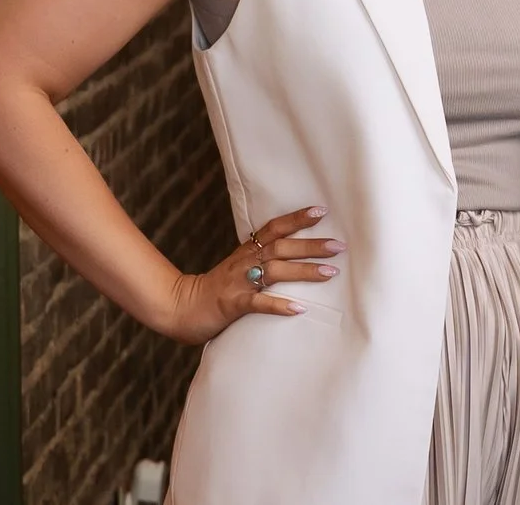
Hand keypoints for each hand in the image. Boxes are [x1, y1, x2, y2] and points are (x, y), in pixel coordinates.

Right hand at [146, 204, 341, 345]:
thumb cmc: (215, 290)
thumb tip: (292, 254)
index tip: (321, 210)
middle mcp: (244, 262)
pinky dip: (279, 304)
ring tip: (330, 273)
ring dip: (304, 271)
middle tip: (339, 246)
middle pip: (281, 247)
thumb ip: (260, 259)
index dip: (296, 219)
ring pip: (275, 271)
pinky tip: (299, 308)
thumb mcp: (238, 268)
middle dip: (311, 245)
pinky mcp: (233, 304)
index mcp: (246, 252)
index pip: (274, 228)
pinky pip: (258, 303)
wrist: (180, 308)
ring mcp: (238, 283)